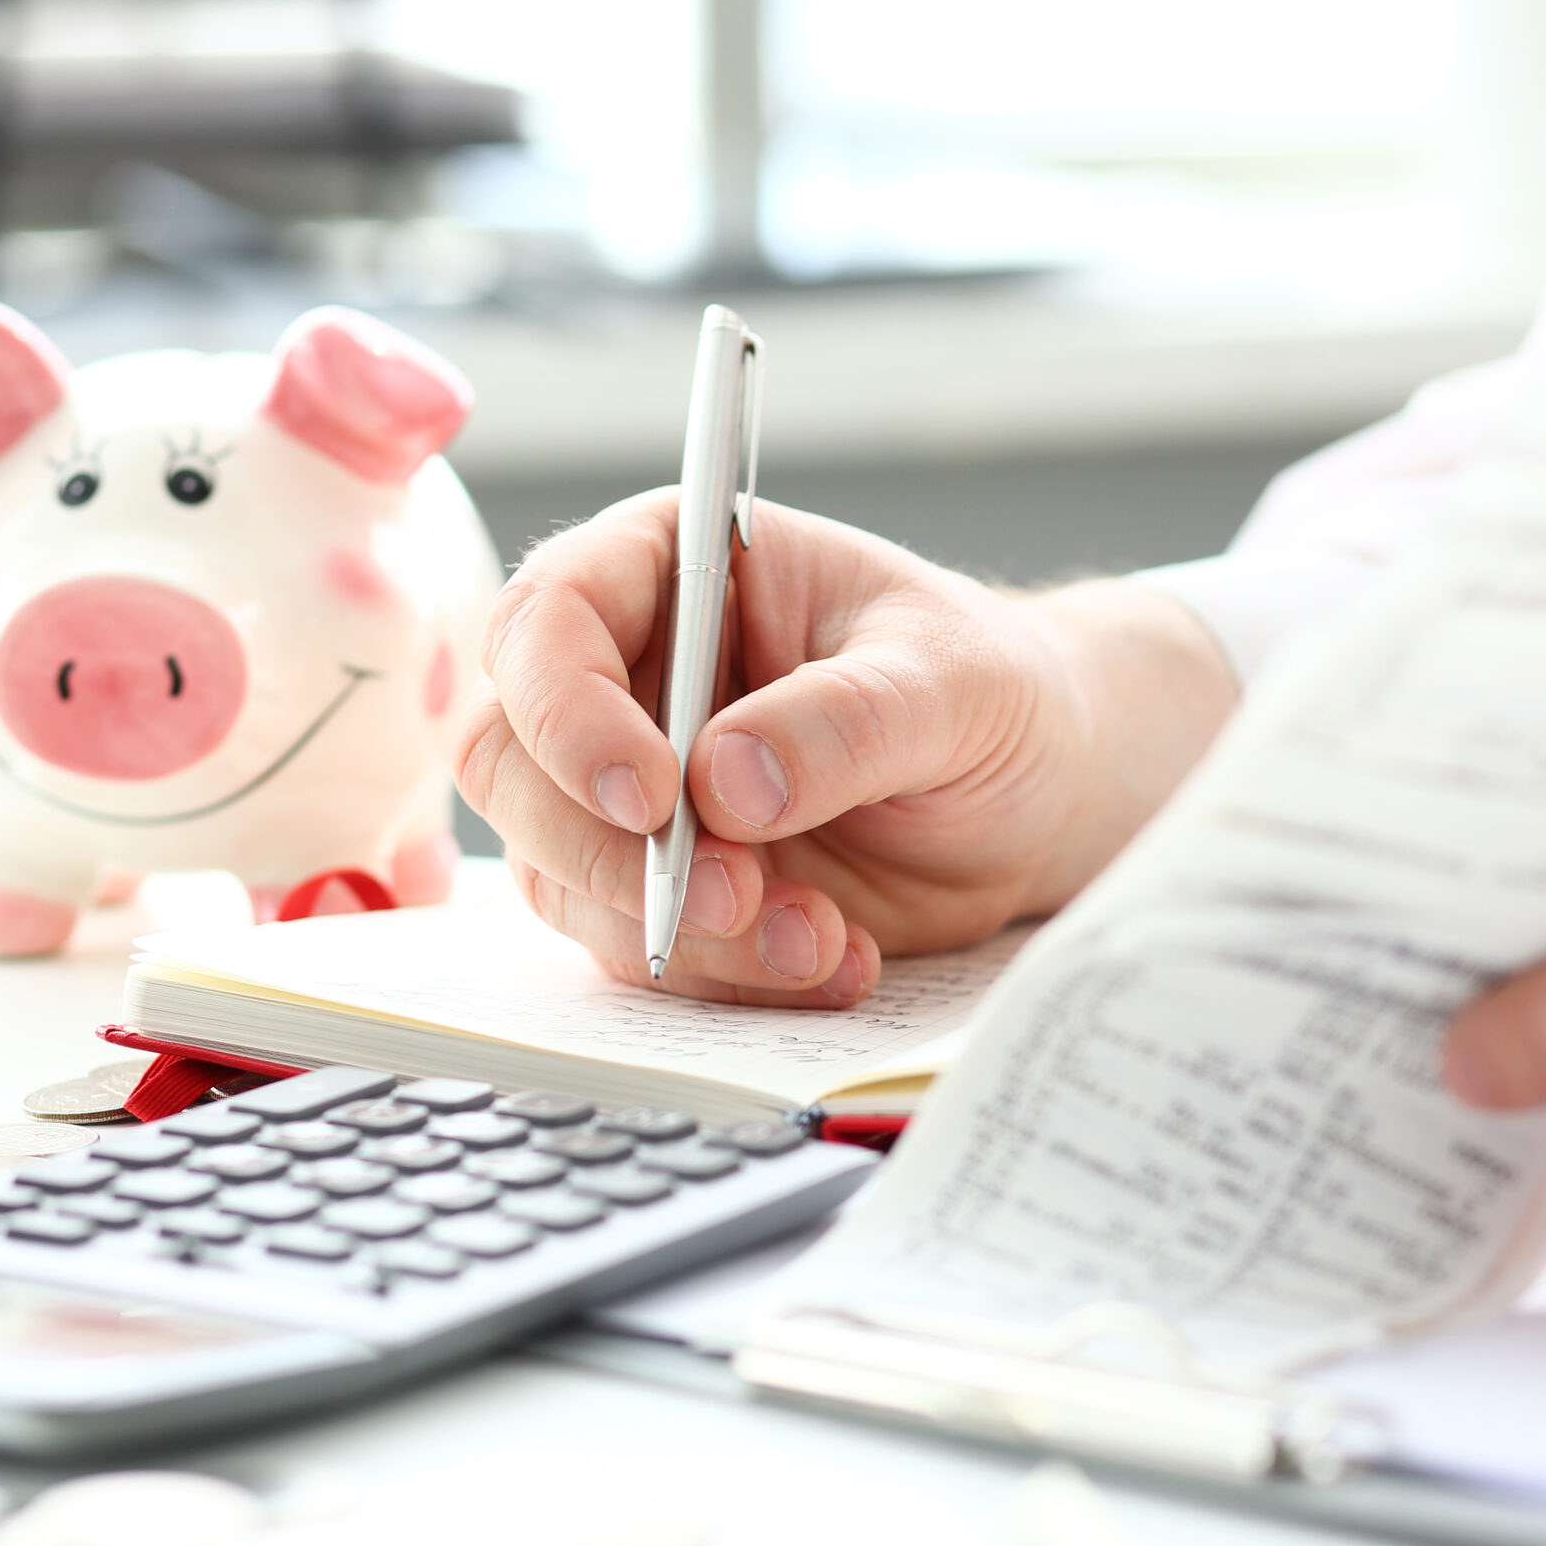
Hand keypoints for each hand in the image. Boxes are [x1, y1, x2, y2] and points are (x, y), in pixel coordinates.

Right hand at [456, 489, 1234, 1005]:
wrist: (1035, 791)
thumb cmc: (988, 691)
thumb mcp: (950, 683)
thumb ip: (843, 720)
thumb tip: (723, 784)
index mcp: (669, 567)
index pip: (549, 622)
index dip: (570, 714)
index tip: (653, 798)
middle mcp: (623, 677)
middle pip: (510, 760)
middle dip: (606, 850)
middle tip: (734, 897)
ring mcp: (628, 792)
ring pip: (561, 873)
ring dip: (679, 932)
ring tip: (820, 939)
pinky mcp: (658, 890)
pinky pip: (636, 948)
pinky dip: (727, 977)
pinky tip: (836, 960)